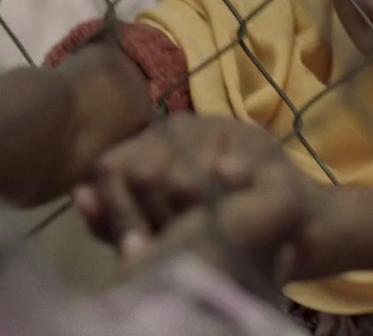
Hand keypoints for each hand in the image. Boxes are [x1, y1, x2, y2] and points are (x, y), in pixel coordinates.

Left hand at [74, 116, 324, 295]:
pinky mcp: (252, 140)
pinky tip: (232, 206)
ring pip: (180, 178)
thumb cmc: (216, 230)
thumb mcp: (155, 233)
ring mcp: (217, 128)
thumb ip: (112, 221)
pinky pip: (223, 174)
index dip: (119, 212)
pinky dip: (226, 196)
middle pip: (142, 173)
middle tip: (178, 238)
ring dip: (193, 214)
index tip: (138, 244)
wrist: (292, 228)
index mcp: (149, 144)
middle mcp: (178, 127)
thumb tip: (80, 196)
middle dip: (156, 218)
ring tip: (209, 228)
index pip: (110, 168)